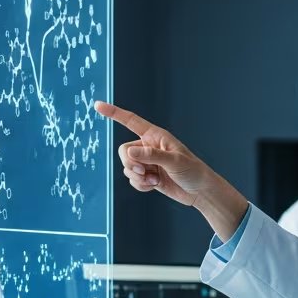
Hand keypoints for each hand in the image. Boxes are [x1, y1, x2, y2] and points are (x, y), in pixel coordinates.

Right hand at [94, 101, 248, 236]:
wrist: (199, 192)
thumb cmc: (193, 171)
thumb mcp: (174, 161)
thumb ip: (151, 155)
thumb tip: (129, 152)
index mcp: (156, 136)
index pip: (131, 121)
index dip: (114, 113)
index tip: (97, 105)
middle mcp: (148, 147)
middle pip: (123, 151)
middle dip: (130, 163)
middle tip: (145, 172)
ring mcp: (147, 162)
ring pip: (126, 167)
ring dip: (138, 177)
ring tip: (155, 181)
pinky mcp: (147, 176)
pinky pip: (132, 180)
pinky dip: (140, 185)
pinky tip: (154, 187)